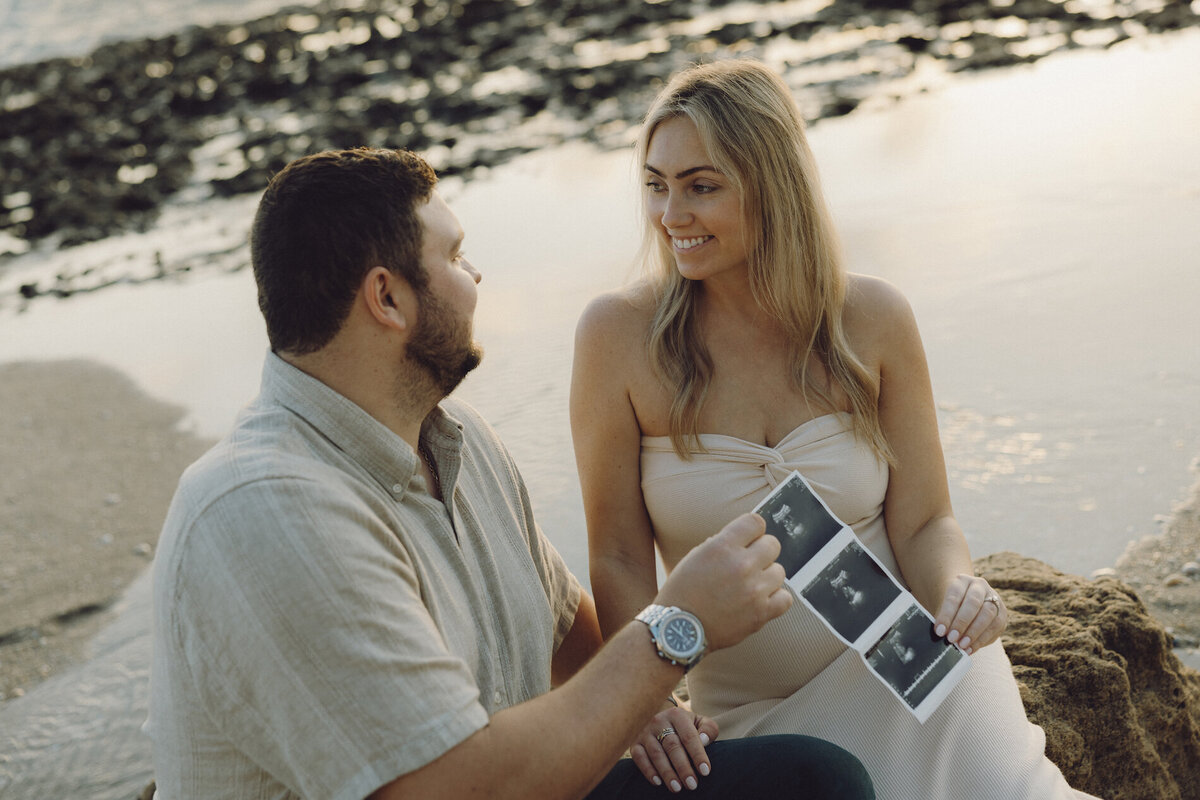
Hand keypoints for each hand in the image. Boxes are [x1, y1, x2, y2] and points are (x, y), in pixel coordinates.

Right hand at [629, 704, 718, 792]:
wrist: (661, 718)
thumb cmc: (685, 726)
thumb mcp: (699, 722)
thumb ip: (708, 729)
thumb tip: (704, 740)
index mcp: (677, 715)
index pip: (689, 736)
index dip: (697, 754)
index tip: (705, 771)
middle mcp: (659, 721)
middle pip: (672, 746)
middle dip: (683, 767)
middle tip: (692, 784)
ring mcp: (645, 732)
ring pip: (656, 754)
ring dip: (667, 772)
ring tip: (677, 788)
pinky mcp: (635, 743)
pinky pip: (639, 757)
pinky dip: (648, 771)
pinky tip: (658, 782)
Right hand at [657, 513, 791, 650]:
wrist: (679, 629)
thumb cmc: (683, 592)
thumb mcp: (696, 556)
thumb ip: (722, 544)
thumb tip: (744, 541)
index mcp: (722, 546)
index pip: (755, 522)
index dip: (752, 531)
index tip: (748, 539)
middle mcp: (741, 564)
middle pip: (772, 544)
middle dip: (761, 552)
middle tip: (749, 564)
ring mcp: (754, 589)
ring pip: (779, 571)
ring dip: (767, 576)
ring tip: (750, 586)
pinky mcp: (761, 613)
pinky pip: (785, 598)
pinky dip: (776, 599)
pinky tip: (761, 600)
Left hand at [934, 574, 1006, 653]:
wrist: (965, 600)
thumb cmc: (950, 606)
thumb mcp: (942, 606)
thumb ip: (943, 619)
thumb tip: (940, 636)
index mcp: (961, 580)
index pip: (954, 597)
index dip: (947, 615)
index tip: (939, 631)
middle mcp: (979, 586)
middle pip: (973, 603)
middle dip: (962, 623)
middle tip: (952, 639)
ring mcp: (994, 598)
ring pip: (988, 614)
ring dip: (974, 633)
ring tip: (962, 646)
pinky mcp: (1002, 613)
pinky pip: (996, 627)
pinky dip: (982, 640)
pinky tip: (971, 648)